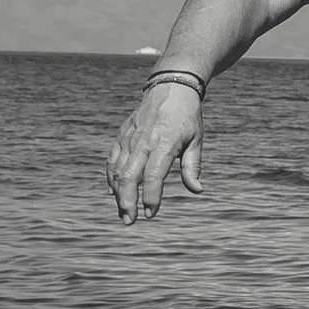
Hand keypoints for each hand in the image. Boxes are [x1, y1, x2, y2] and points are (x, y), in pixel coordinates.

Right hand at [108, 82, 205, 222]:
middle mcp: (143, 141)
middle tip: (130, 221)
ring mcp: (129, 138)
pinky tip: (114, 192)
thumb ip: (192, 167)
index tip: (151, 213)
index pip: (153, 176)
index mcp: (163, 143)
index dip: (151, 197)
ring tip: (123, 212)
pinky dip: (111, 178)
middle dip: (127, 202)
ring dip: (118, 194)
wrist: (170, 87)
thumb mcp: (196, 140)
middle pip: (128, 177)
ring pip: (117, 171)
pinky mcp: (122, 136)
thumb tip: (197, 190)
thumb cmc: (187, 117)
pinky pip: (112, 160)